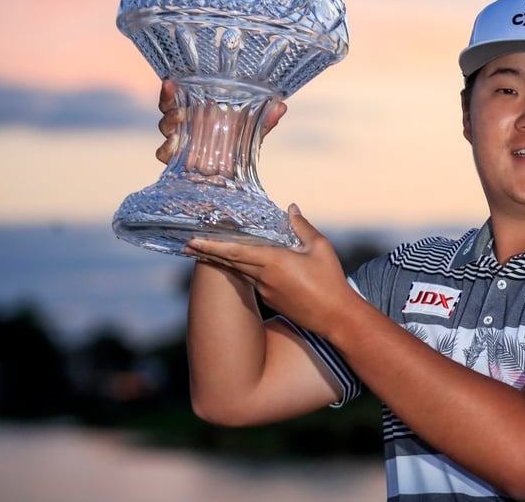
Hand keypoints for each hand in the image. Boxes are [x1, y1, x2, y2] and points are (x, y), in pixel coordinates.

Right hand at [154, 79, 286, 164]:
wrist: (236, 177)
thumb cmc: (239, 143)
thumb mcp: (251, 130)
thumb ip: (264, 120)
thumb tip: (282, 105)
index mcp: (195, 115)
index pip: (176, 100)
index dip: (169, 92)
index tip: (169, 82)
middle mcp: (183, 128)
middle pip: (166, 116)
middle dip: (169, 111)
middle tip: (179, 111)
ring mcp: (179, 146)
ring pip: (164, 134)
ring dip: (169, 126)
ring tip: (180, 121)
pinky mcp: (178, 164)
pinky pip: (165, 156)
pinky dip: (167, 150)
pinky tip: (175, 146)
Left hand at [184, 204, 356, 335]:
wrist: (336, 317)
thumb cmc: (330, 280)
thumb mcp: (320, 248)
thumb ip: (302, 227)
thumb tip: (291, 208)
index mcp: (274, 262)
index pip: (236, 252)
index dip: (213, 245)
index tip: (193, 240)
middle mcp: (264, 278)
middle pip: (230, 262)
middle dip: (208, 253)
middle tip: (188, 244)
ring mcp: (266, 291)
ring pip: (240, 272)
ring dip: (223, 261)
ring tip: (206, 251)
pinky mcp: (271, 300)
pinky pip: (253, 280)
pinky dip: (243, 270)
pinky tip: (243, 264)